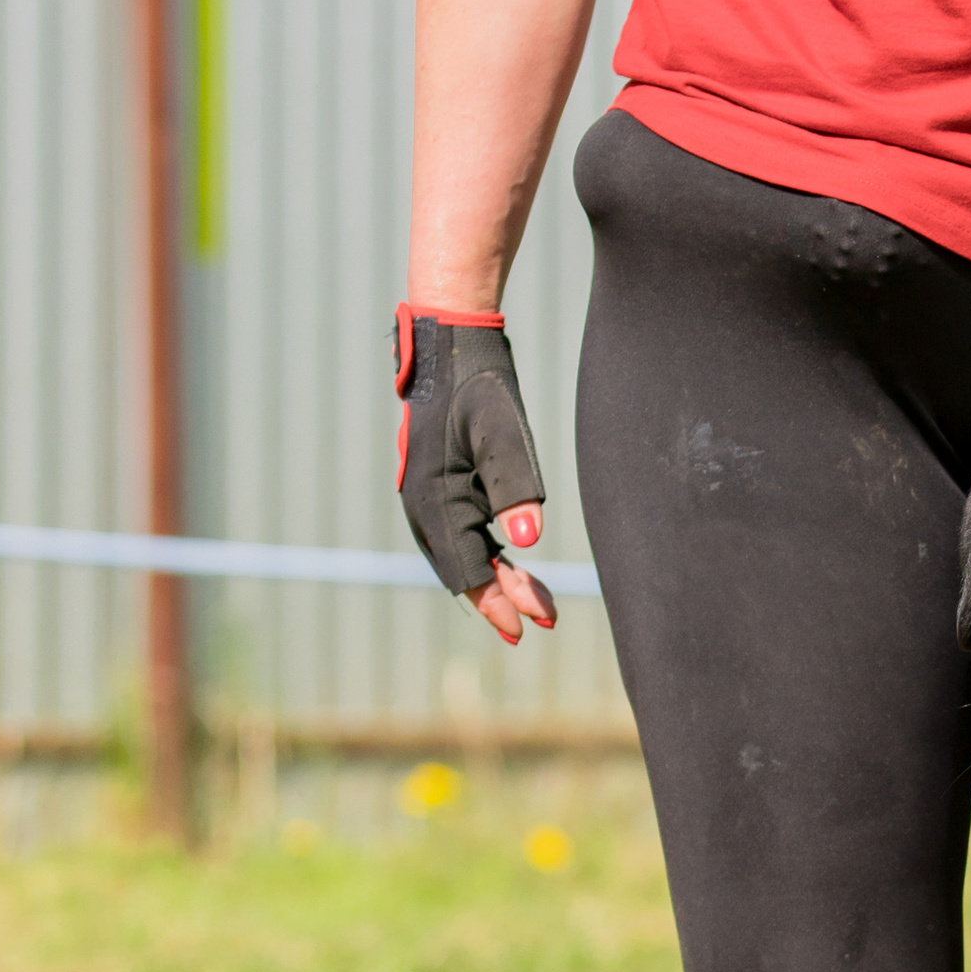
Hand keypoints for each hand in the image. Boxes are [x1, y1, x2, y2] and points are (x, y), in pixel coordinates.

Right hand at [394, 309, 558, 644]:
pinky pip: (465, 534)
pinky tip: (514, 561)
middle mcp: (424, 507)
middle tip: (546, 619)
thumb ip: (515, 486)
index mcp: (433, 500)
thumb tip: (528, 541)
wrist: (451, 346)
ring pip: (464, 555)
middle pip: (464, 569)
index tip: (533, 625)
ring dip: (498, 579)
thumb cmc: (477, 385)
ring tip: (537, 601)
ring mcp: (430, 498)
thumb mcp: (501, 431)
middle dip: (503, 597)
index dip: (502, 599)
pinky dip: (490, 554)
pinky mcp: (442, 487)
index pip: (469, 567)